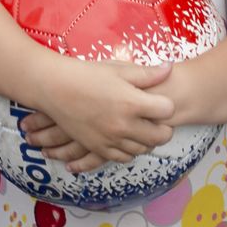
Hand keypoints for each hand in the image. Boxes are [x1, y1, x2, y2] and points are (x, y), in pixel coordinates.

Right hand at [19, 58, 175, 167]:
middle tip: (160, 121)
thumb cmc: (88, 75)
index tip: (162, 103)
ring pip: (142, 149)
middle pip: (159, 137)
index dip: (167, 106)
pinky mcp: (98, 147)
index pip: (167, 111)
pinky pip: (122, 157)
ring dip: (147, 141)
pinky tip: (128, 140)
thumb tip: (170, 68)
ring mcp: (111, 139)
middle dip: (164, 129)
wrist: (57, 89)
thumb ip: (147, 73)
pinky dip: (129, 150)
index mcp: (132, 103)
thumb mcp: (119, 69)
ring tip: (144, 129)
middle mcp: (124, 125)